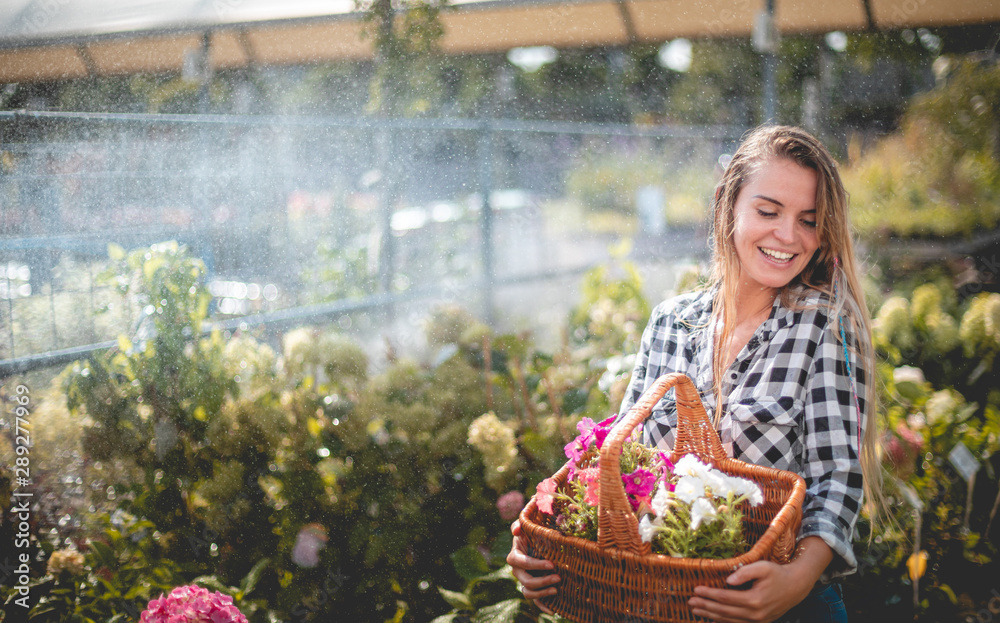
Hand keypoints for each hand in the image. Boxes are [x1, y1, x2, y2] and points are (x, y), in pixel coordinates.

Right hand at [506, 520, 559, 611]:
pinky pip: (534, 601)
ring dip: (542, 593)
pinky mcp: (532, 589)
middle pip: (526, 581)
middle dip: (542, 580)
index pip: (523, 563)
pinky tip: (553, 610)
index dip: (536, 565)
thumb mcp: (526, 526)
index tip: (552, 564)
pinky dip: (543, 607)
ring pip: (528, 593)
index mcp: (514, 557)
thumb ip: (519, 524)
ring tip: (557, 590)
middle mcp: (517, 571)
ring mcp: (524, 581)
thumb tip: (516, 530)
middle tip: (558, 577)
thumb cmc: (532, 533)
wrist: (538, 542)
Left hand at [687, 536, 832, 622]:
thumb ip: (744, 572)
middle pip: (724, 611)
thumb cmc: (777, 573)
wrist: (796, 586)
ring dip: (711, 615)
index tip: (695, 589)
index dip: (709, 594)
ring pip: (729, 620)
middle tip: (690, 602)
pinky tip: (713, 617)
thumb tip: (727, 580)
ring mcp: (758, 620)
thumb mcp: (762, 567)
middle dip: (705, 606)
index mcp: (755, 600)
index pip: (725, 598)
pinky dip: (724, 621)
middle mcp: (756, 614)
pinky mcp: (760, 622)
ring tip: (696, 610)